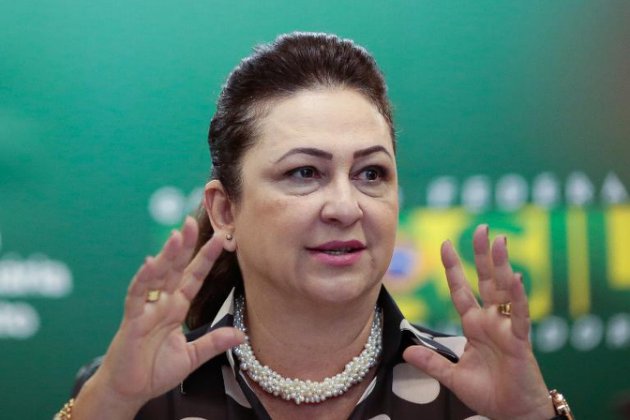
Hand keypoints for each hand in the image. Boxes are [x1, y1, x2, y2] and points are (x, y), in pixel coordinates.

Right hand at [74, 217, 243, 418]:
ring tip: (178, 236)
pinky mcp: (131, 320)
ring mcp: (146, 309)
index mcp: (176, 308)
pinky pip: (136, 295)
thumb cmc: (154, 371)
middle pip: (175, 268)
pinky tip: (151, 263)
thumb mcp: (192, 356)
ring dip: (167, 256)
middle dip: (185, 245)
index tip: (221, 239)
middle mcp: (162, 303)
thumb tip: (241, 335)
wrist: (129, 391)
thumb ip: (214, 343)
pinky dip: (143, 279)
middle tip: (194, 220)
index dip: (206, 258)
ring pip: (157, 276)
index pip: (194, 277)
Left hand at [403, 225, 554, 419]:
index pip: (461, 290)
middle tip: (481, 228)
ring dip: (502, 266)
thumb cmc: (489, 393)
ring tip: (500, 241)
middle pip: (486, 281)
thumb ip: (432, 362)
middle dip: (482, 255)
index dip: (454, 268)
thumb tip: (405, 351)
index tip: (445, 244)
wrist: (513, 414)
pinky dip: (518, 297)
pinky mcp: (520, 342)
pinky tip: (516, 278)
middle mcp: (491, 321)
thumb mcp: (453, 377)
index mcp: (474, 325)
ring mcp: (506, 328)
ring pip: (504, 291)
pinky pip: (520, 315)